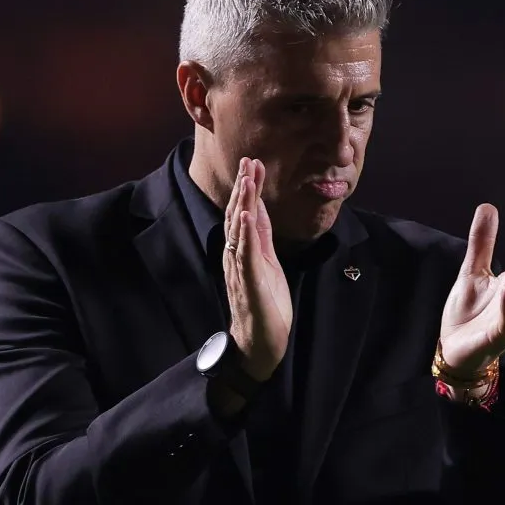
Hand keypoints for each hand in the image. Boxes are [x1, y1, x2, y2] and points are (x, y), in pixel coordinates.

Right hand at [222, 157, 291, 381]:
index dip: (248, 188)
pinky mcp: (248, 282)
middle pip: (238, 215)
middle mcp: (238, 255)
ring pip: (239, 230)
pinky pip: (245, 254)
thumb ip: (260, 236)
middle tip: (248, 161)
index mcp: (244, 250)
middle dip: (244, 187)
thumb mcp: (267, 263)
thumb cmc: (264, 305)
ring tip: (247, 179)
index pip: (244, 213)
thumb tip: (256, 209)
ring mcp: (241, 268)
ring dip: (243, 202)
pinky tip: (245, 215)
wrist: (259, 343)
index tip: (253, 163)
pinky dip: (244, 233)